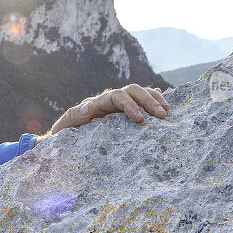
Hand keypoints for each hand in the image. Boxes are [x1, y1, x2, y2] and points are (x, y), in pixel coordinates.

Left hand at [38, 84, 169, 140]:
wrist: (65, 141)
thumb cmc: (65, 134)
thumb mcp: (66, 126)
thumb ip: (75, 116)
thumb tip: (87, 108)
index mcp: (97, 103)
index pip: (117, 97)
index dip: (129, 105)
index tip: (139, 118)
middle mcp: (109, 101)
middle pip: (132, 91)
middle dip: (148, 101)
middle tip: (162, 115)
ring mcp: (118, 107)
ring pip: (139, 94)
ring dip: (154, 100)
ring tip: (168, 111)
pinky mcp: (124, 115)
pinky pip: (141, 103)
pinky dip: (153, 99)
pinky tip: (166, 103)